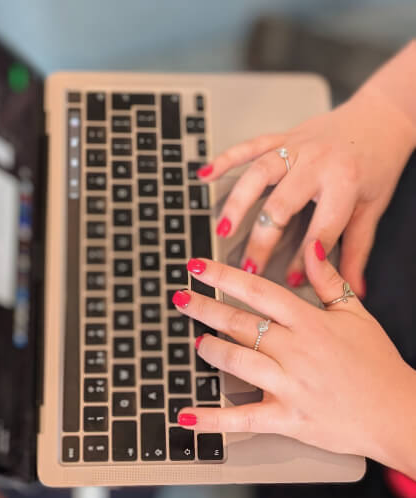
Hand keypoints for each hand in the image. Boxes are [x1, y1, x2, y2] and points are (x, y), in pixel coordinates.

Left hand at [173, 242, 415, 477]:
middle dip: (204, 308)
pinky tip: (188, 416)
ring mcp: (289, 385)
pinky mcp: (287, 418)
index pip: (256, 291)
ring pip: (236, 362)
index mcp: (309, 322)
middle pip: (238, 323)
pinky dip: (213, 419)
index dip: (222, 277)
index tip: (197, 268)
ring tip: (196, 340)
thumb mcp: (357, 314)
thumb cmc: (378, 364)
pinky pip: (243, 419)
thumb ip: (329, 279)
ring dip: (210, 349)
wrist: (400, 414)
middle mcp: (295, 350)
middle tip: (181, 299)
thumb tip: (312, 247)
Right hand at [199, 86, 415, 294]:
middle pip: (281, 205)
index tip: (292, 282)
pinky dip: (225, 159)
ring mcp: (296, 147)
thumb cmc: (376, 163)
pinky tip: (205, 175)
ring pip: (258, 174)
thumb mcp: (371, 208)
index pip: (319, 231)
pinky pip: (249, 146)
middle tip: (248, 266)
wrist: (381, 118)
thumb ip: (358, 251)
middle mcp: (317, 162)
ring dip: (237, 203)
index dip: (305, 261)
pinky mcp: (282, 137)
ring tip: (223, 230)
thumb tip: (355, 289)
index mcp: (344, 182)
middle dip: (262, 239)